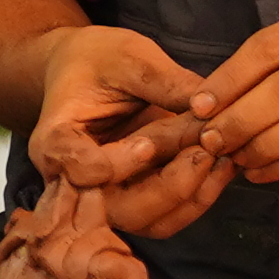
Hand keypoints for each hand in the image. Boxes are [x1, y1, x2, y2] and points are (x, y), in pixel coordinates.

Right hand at [31, 23, 228, 241]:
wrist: (86, 71)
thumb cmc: (98, 59)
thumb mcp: (128, 56)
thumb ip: (163, 81)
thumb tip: (210, 105)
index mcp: (55, 141)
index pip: (81, 169)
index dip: (118, 163)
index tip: (148, 143)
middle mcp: (74, 182)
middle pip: (121, 209)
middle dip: (171, 186)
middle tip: (207, 150)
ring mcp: (106, 197)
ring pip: (150, 222)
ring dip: (192, 194)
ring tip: (223, 156)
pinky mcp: (134, 199)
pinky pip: (167, 217)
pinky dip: (198, 196)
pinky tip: (222, 165)